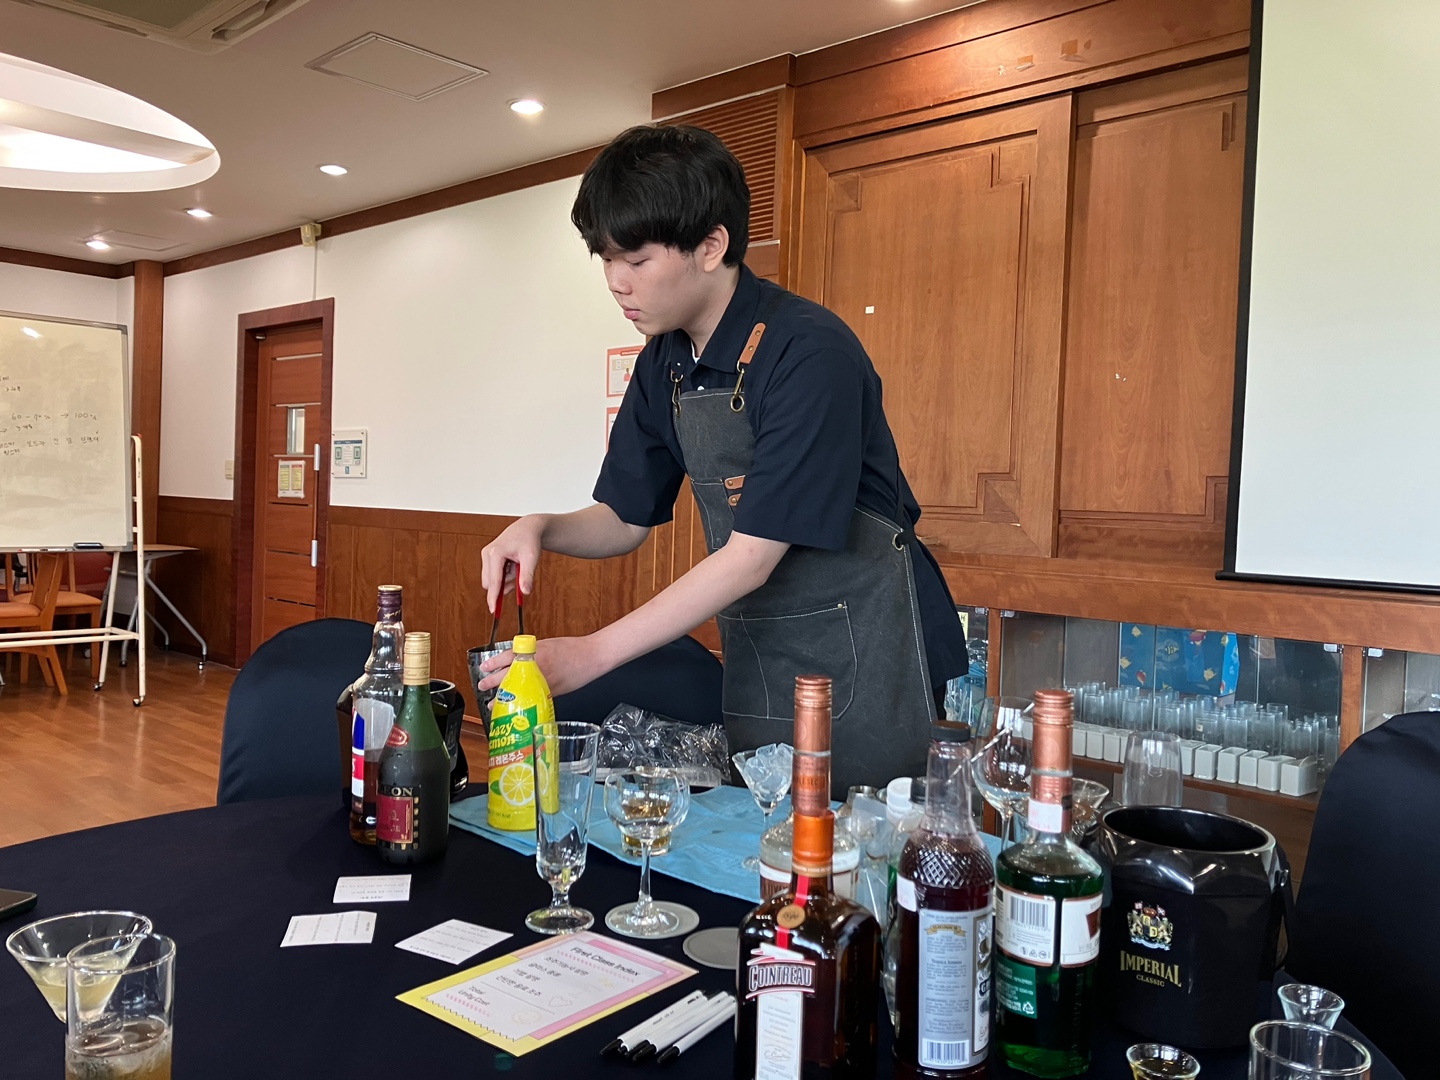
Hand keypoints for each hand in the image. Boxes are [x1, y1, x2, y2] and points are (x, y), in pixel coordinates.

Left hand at [476, 635, 606, 696]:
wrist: (591, 657)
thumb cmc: (572, 649)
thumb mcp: (546, 645)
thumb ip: (530, 653)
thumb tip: (514, 661)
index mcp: (534, 652)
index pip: (507, 658)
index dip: (493, 664)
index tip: (484, 668)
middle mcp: (536, 667)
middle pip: (507, 676)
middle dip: (492, 683)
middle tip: (482, 686)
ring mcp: (543, 681)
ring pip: (517, 691)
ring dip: (503, 697)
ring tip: (492, 703)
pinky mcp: (551, 692)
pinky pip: (531, 698)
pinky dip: (521, 702)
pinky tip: (516, 706)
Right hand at [481, 515, 547, 615]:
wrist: (527, 528)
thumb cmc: (529, 540)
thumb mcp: (531, 558)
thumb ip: (527, 575)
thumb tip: (525, 592)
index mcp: (496, 553)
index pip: (494, 581)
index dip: (493, 597)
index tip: (493, 610)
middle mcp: (487, 554)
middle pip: (492, 583)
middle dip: (506, 585)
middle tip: (520, 576)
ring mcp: (486, 556)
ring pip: (493, 580)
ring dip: (506, 580)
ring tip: (518, 566)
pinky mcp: (488, 558)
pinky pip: (495, 576)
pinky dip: (505, 575)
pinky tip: (513, 565)